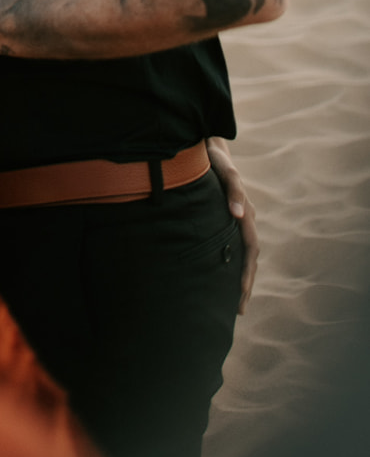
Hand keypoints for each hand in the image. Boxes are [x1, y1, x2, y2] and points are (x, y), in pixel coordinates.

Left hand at [207, 136, 258, 313]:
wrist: (208, 146)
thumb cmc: (214, 159)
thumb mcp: (225, 171)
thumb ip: (234, 191)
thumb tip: (239, 216)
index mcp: (245, 213)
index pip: (249, 250)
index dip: (245, 273)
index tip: (239, 295)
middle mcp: (244, 219)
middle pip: (249, 258)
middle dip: (245, 284)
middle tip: (239, 310)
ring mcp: (236, 220)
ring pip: (242, 255)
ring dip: (240, 278)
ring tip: (234, 303)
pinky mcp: (226, 218)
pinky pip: (233, 246)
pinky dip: (231, 264)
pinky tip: (221, 276)